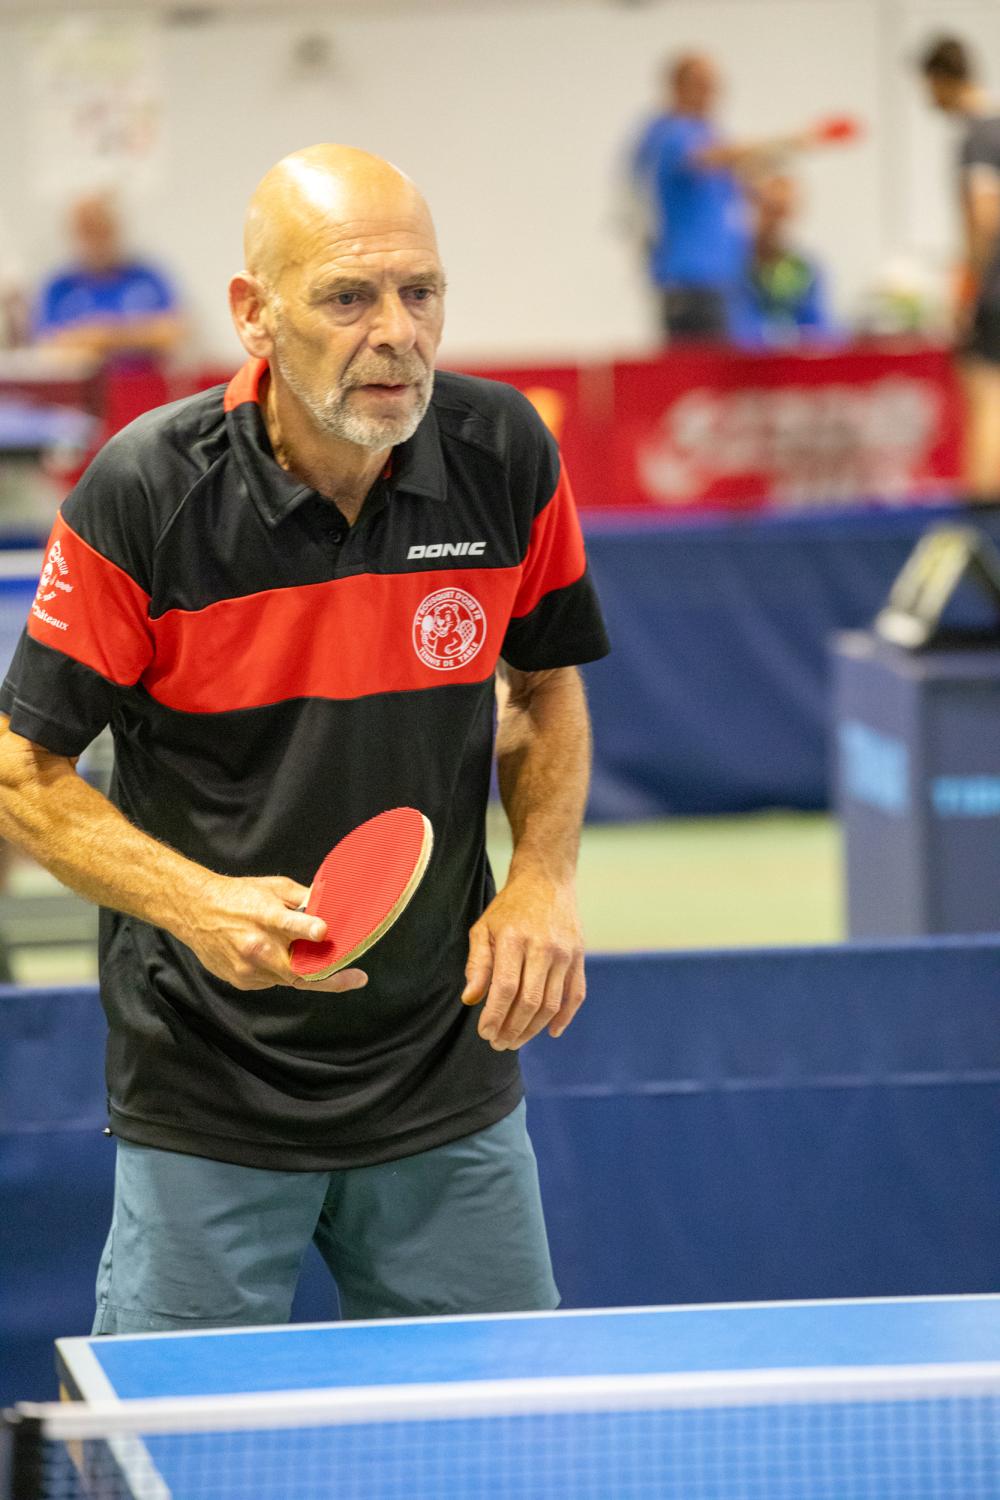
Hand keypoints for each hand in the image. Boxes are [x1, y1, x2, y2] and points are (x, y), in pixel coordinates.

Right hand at [178, 873, 367, 993]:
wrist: (195, 911)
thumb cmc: (238, 896)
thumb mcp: (273, 887)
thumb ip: (303, 898)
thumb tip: (331, 905)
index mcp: (265, 916)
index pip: (290, 925)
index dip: (309, 930)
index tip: (323, 932)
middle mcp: (256, 945)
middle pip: (298, 970)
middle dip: (329, 976)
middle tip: (356, 978)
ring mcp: (248, 967)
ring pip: (288, 979)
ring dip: (305, 972)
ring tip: (320, 963)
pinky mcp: (241, 980)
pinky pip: (272, 982)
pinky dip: (281, 973)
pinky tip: (277, 958)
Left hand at [461, 869, 584, 1048]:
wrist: (547, 881)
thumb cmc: (509, 908)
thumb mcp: (484, 928)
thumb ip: (478, 964)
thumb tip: (470, 1000)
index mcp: (514, 939)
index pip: (504, 989)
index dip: (494, 1016)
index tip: (484, 1033)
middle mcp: (543, 947)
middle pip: (529, 1002)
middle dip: (512, 1029)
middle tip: (498, 1044)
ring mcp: (565, 953)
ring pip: (551, 1004)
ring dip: (533, 1029)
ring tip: (516, 1041)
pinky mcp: (579, 957)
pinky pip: (576, 995)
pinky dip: (565, 1018)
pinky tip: (551, 1032)